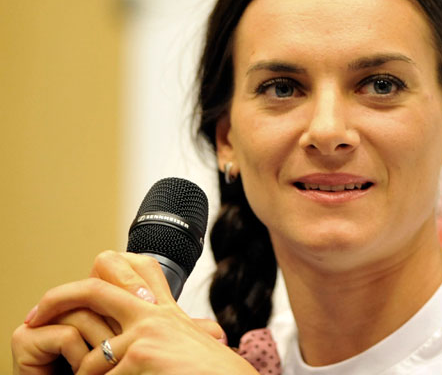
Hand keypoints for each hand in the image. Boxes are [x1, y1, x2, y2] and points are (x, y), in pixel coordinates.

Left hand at [19, 251, 258, 374]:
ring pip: (90, 354)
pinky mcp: (141, 353)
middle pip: (95, 286)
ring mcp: (146, 330)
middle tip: (36, 317)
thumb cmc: (216, 372)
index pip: (137, 267)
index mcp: (166, 309)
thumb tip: (171, 335)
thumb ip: (173, 330)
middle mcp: (154, 312)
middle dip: (56, 299)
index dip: (109, 266)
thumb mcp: (193, 341)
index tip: (86, 286)